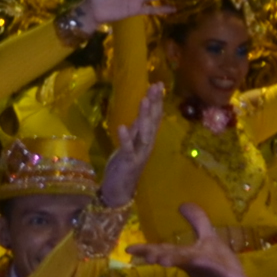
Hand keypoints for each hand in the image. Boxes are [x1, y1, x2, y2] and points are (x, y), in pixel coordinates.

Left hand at [101, 86, 161, 209]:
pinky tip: (121, 126)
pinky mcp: (128, 163)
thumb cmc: (124, 167)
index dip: (156, 101)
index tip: (158, 84)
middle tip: (156, 86)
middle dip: (154, 104)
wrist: (118, 192)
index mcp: (146, 140)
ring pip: (144, 133)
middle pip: (152, 122)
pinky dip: (125, 138)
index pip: (154, 117)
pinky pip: (127, 149)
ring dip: (144, 116)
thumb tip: (143, 113)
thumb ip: (136, 130)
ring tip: (144, 100)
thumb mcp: (129, 144)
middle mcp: (146, 145)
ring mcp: (138, 154)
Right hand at [132, 203, 266, 276]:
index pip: (164, 250)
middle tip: (136, 254)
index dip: (146, 248)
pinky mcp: (226, 276)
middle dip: (156, 253)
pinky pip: (213, 268)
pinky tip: (198, 260)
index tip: (127, 249)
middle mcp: (194, 263)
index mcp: (187, 256)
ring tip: (160, 260)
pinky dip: (205, 263)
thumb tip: (182, 203)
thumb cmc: (223, 268)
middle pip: (172, 256)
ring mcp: (210, 270)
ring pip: (189, 262)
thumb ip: (197, 222)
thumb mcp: (210, 241)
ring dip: (175, 260)